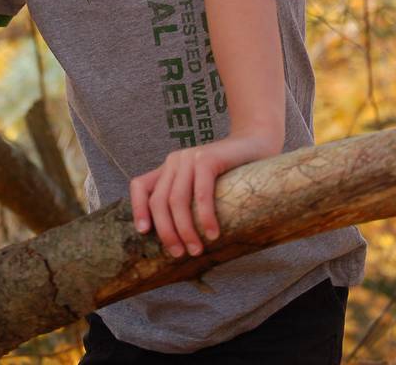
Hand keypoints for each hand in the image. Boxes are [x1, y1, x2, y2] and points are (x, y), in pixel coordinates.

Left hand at [130, 133, 275, 258]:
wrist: (257, 143)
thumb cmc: (231, 173)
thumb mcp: (201, 186)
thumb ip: (188, 201)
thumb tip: (178, 240)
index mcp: (168, 168)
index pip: (140, 185)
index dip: (138, 209)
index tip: (144, 233)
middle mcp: (175, 161)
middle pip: (158, 201)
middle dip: (166, 232)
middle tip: (179, 254)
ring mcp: (190, 157)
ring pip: (176, 200)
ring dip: (185, 230)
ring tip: (196, 250)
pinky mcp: (207, 158)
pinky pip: (200, 192)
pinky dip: (204, 216)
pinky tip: (212, 233)